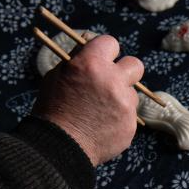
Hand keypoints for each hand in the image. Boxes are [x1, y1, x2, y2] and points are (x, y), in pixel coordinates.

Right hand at [32, 35, 143, 165]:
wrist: (60, 145)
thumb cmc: (53, 107)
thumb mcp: (57, 75)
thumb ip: (78, 58)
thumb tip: (90, 43)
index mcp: (91, 64)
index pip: (111, 43)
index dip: (105, 51)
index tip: (101, 59)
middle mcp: (112, 81)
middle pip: (135, 65)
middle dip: (125, 71)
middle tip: (113, 80)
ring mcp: (124, 104)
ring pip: (132, 93)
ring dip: (120, 98)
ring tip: (100, 110)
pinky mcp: (130, 124)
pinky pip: (129, 115)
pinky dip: (119, 119)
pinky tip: (102, 125)